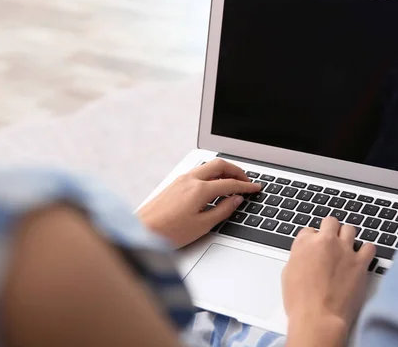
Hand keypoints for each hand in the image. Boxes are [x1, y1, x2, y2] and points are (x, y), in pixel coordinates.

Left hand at [138, 159, 260, 246]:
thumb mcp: (202, 225)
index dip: (246, 186)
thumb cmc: (168, 232)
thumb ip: (222, 210)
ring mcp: (181, 179)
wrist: (141, 231)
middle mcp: (190, 179)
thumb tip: (235, 200)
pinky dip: (212, 174)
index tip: (256, 188)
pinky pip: (199, 171)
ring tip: (233, 180)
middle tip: (247, 180)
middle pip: (220, 165)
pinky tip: (214, 184)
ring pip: (208, 166)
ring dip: (224, 170)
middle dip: (237, 171)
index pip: (230, 183)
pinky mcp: (175, 183)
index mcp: (200, 189)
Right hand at [282, 217, 375, 346]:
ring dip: (347, 237)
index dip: (312, 239)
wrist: (319, 318)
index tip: (315, 247)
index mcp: (304, 243)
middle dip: (330, 230)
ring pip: (350, 229)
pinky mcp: (360, 262)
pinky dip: (366, 251)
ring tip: (346, 249)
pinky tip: (362, 257)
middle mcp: (325, 242)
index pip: (309, 230)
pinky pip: (369, 247)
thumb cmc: (300, 302)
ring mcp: (344, 250)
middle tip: (331, 242)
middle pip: (330, 222)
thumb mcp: (288, 274)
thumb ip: (298, 258)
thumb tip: (304, 256)